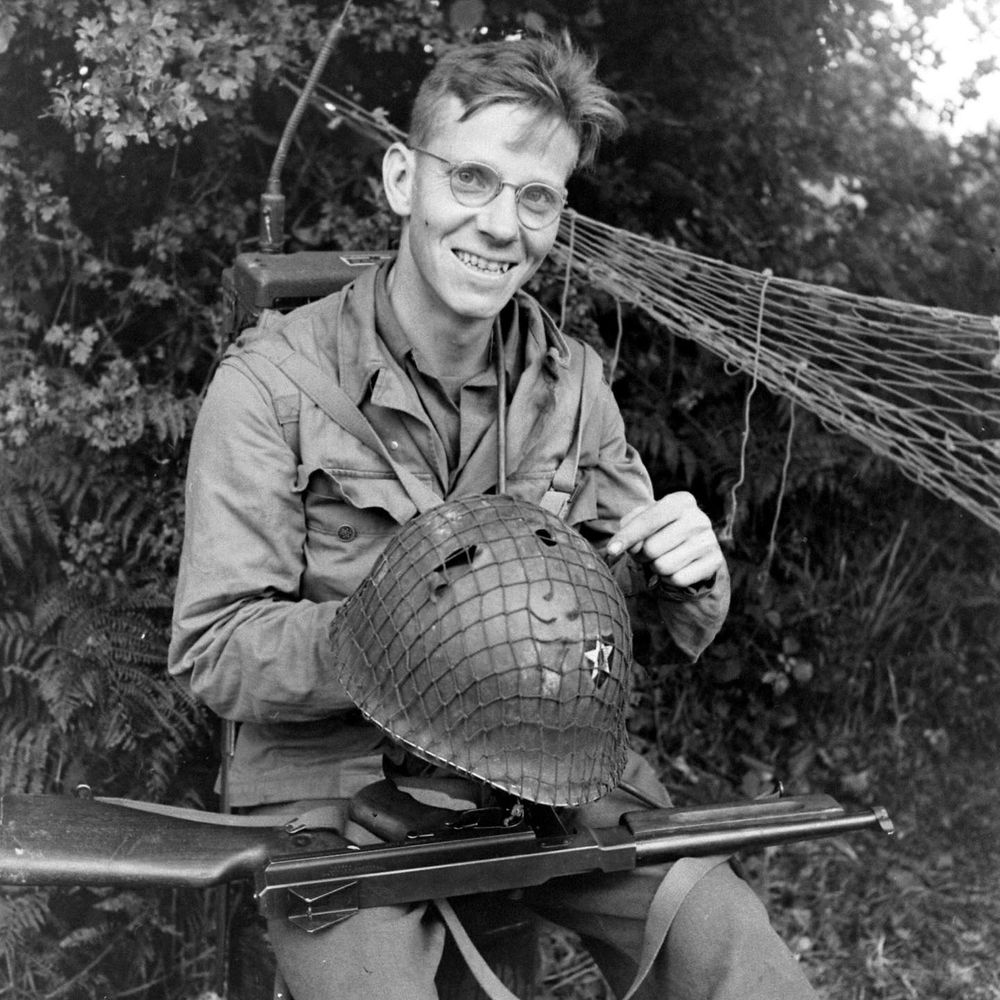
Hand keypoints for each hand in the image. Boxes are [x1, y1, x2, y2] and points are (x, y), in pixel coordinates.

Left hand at [606, 492, 723, 588]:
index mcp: (681, 501)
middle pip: (652, 548)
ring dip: (656, 567)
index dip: (626, 537)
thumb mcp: (643, 521)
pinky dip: (670, 579)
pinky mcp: (714, 563)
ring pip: (663, 566)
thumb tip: (626, 547)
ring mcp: (709, 541)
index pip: (647, 520)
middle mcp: (699, 518)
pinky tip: (677, 568)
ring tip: (664, 558)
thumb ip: (628, 529)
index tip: (611, 551)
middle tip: (649, 552)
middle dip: (643, 555)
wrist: (693, 549)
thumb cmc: (660, 531)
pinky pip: (677, 579)